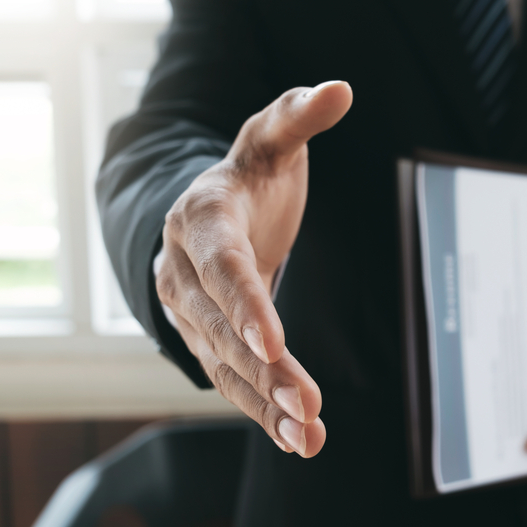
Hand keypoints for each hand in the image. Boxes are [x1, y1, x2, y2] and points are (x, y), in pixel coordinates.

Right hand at [155, 81, 352, 456]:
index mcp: (202, 217)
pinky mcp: (205, 336)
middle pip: (223, 326)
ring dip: (264, 401)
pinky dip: (259, 408)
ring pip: (223, 362)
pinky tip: (294, 438)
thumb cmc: (252, 170)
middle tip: (308, 406)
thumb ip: (300, 116)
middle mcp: (184, 269)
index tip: (274, 342)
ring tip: (306, 437)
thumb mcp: (273, 136)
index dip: (245, 303)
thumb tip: (342, 89)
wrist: (207, 208)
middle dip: (264, 368)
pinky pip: (228, 378)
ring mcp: (190, 309)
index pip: (222, 265)